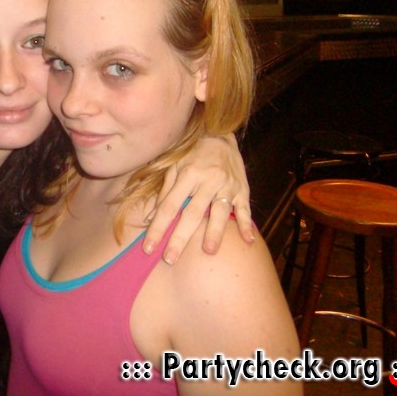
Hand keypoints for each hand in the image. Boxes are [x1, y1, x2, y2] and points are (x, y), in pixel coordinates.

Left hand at [142, 133, 252, 263]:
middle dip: (180, 237)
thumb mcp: (174, 166)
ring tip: (208, 251)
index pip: (169, 206)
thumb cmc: (191, 155)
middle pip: (192, 213)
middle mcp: (207, 180)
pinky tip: (248, 241)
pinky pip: (245, 209)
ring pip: (220, 211)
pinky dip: (247, 225)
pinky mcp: (243, 189)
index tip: (148, 248)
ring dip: (214, 232)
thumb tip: (150, 217)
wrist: (220, 136)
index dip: (158, 228)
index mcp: (187, 174)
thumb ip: (165, 191)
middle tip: (170, 259)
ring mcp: (227, 185)